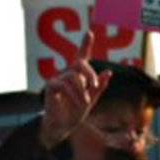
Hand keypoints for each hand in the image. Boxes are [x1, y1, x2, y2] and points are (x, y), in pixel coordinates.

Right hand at [39, 33, 111, 149]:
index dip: (85, 44)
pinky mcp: (51, 86)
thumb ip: (99, 87)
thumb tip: (109, 72)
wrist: (63, 127)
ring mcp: (58, 79)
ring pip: (73, 76)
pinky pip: (64, 84)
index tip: (89, 32)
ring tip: (84, 102)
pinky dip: (73, 94)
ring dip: (82, 90)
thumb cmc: (75, 113)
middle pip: (80, 64)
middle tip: (94, 86)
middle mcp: (67, 74)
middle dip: (90, 74)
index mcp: (78, 76)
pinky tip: (78, 103)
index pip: (81, 57)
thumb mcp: (91, 100)